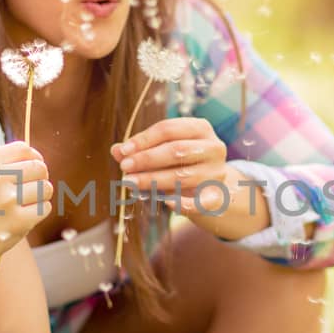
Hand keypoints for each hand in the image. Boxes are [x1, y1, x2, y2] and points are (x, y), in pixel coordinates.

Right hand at [0, 141, 50, 269]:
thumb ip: (3, 165)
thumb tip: (37, 158)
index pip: (24, 148)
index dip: (34, 157)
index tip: (33, 167)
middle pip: (39, 167)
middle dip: (40, 177)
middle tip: (31, 189)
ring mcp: (9, 200)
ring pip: (45, 188)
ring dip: (41, 196)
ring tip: (26, 204)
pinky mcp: (19, 220)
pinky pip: (45, 208)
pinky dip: (39, 212)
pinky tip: (24, 216)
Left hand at [112, 117, 233, 215]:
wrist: (210, 188)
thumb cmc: (181, 163)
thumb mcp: (162, 151)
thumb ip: (141, 149)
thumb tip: (116, 150)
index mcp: (200, 128)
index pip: (168, 129)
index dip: (144, 139)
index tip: (123, 151)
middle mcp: (213, 147)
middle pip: (176, 150)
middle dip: (147, 159)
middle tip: (125, 167)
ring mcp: (217, 172)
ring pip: (182, 175)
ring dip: (152, 180)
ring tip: (130, 183)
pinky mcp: (217, 196)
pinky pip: (199, 202)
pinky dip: (183, 203)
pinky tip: (165, 202)